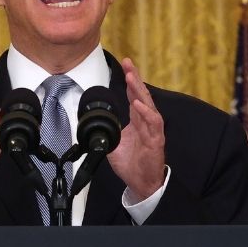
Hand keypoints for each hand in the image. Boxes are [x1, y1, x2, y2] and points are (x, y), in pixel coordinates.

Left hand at [106, 57, 165, 202]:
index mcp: (137, 121)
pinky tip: (139, 104)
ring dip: (140, 91)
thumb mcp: (113, 145)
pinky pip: (153, 124)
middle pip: (142, 95)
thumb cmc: (131, 164)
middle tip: (128, 64)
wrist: (141, 183)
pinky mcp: (156, 141)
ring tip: (132, 78)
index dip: (130, 81)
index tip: (125, 65)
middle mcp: (146, 122)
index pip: (134, 96)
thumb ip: (105, 132)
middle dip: (135, 78)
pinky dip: (146, 113)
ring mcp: (152, 130)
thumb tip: (91, 125)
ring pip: (148, 105)